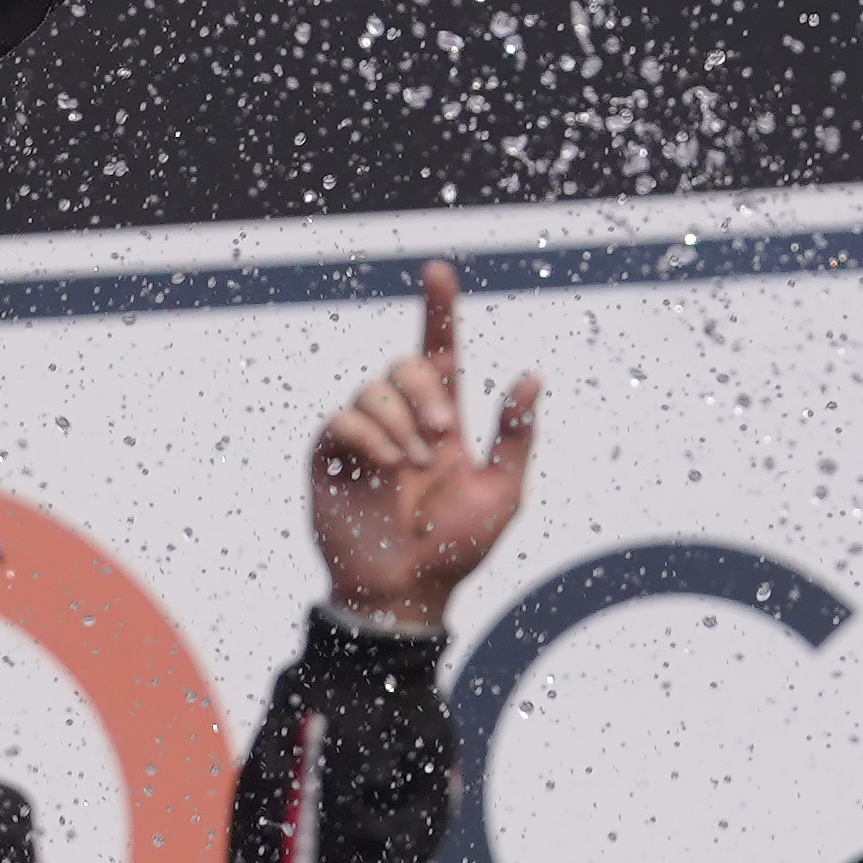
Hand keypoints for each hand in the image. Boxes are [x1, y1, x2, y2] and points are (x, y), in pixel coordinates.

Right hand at [309, 263, 541, 629]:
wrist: (406, 591)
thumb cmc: (456, 548)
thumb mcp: (503, 492)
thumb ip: (515, 436)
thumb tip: (530, 377)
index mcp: (443, 422)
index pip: (440, 352)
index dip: (438, 310)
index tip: (437, 271)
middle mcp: (402, 420)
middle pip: (406, 363)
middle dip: (425, 388)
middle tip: (443, 431)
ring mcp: (365, 436)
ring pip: (373, 388)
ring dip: (400, 420)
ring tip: (412, 464)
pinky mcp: (331, 456)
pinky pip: (342, 419)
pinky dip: (369, 435)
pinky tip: (386, 466)